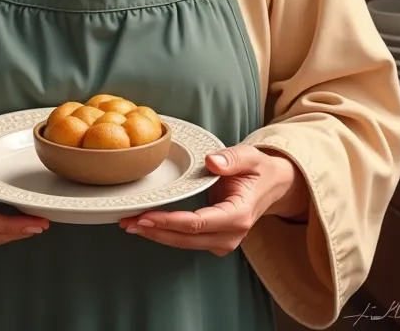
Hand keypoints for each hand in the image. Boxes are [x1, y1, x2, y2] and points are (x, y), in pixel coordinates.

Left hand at [118, 144, 308, 253]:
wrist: (273, 186)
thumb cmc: (258, 170)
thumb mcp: (249, 156)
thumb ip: (231, 158)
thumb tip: (211, 161)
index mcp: (239, 214)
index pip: (198, 223)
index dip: (170, 222)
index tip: (146, 216)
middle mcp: (231, 234)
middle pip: (186, 238)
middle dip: (154, 231)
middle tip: (127, 221)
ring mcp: (223, 241)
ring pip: (184, 243)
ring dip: (156, 234)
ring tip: (129, 223)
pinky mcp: (215, 240)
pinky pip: (187, 240)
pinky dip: (166, 233)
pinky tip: (146, 223)